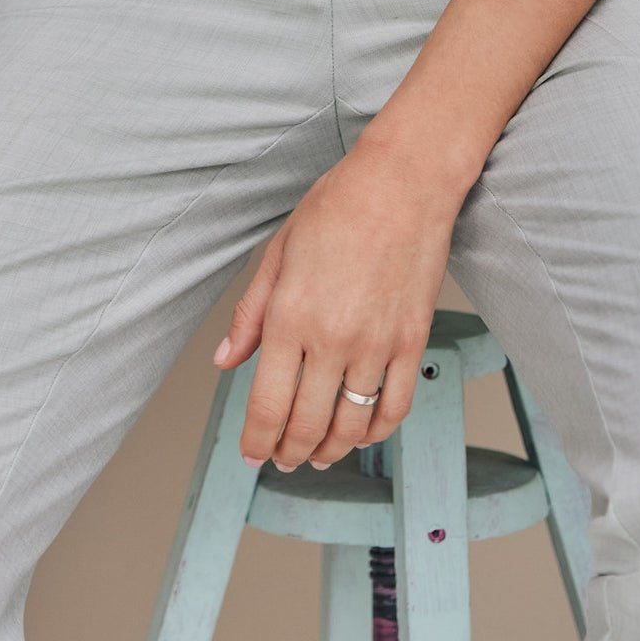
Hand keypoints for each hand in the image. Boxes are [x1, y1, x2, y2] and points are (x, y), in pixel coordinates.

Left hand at [214, 142, 460, 471]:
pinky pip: (396, 406)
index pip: (268, 405)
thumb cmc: (339, 204)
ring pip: (351, 426)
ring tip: (319, 453)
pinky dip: (376, 432)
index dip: (256, 441)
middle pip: (306, 425)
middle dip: (289, 453)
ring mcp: (378, 342)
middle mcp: (333, 337)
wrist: (405, 181)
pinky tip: (362, 433)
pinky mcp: (413, 340)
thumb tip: (225, 359)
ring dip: (331, 450)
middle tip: (281, 459)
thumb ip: (250, 312)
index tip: (252, 454)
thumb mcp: (279, 251)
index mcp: (290, 315)